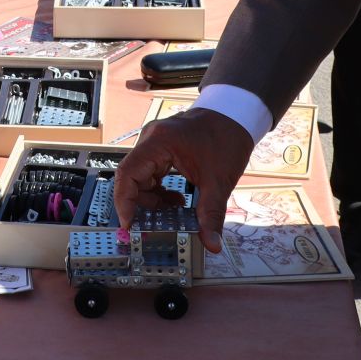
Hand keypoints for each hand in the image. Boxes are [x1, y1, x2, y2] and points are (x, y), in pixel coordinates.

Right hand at [112, 108, 254, 252]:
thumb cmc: (227, 138)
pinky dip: (157, 189)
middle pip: (131, 177)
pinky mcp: (161, 147)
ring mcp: (154, 142)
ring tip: (172, 212)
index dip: (125, 202)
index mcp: (159, 142)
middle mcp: (151, 139)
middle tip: (151, 226)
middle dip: (140, 204)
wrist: (236, 115)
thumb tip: (212, 244)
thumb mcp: (219, 181)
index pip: (128, 174)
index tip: (130, 224)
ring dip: (151, 198)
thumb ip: (211, 214)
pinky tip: (175, 200)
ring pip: (139, 176)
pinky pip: (149, 172)